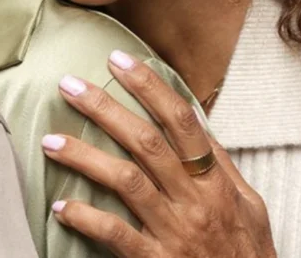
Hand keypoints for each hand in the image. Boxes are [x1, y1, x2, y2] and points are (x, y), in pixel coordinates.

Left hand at [42, 50, 273, 256]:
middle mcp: (195, 201)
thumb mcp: (249, 204)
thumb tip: (193, 119)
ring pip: (126, 181)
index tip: (118, 61)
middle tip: (69, 85)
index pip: (181, 122)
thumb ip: (220, 163)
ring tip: (51, 141)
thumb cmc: (246, 253)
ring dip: (85, 157)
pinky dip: (87, 218)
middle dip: (105, 109)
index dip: (150, 87)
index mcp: (215, 182)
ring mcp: (174, 231)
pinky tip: (61, 206)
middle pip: (146, 143)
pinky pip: (117, 235)